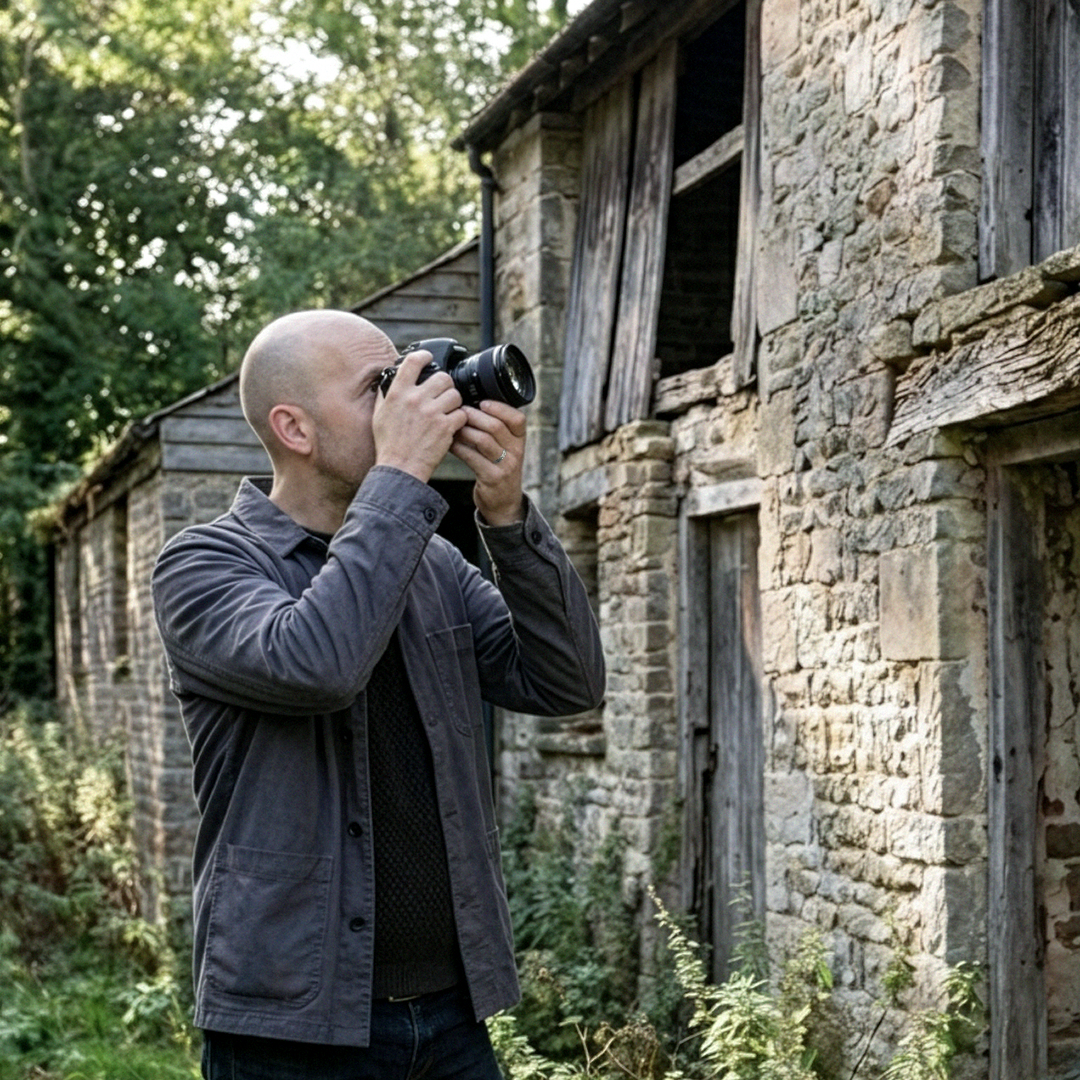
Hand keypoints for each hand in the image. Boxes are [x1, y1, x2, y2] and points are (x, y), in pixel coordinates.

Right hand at [372, 350, 466, 482]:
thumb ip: (386, 395)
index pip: (413, 362)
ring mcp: (432, 413)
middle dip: (445, 385)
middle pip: (442, 377)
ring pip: (455, 395)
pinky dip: (459, 419)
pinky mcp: (446, 427)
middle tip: (443, 394)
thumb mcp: (379, 415)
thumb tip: (390, 380)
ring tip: (447, 411)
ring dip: (454, 402)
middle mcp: (416, 399)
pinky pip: (461, 414)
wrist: (400, 468)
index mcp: (398, 393)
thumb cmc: (388, 444)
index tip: (428, 358)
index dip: (424, 356)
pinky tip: (451, 425)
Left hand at [450, 400, 525, 524]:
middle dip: (475, 416)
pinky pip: (472, 458)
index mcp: (520, 440)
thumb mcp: (506, 448)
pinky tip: (450, 443)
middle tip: (460, 411)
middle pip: (496, 427)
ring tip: (453, 426)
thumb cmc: (499, 468)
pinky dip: (459, 448)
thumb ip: (495, 430)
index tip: (483, 402)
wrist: (504, 502)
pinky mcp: (492, 478)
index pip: (517, 419)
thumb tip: (471, 405)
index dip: (500, 408)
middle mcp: (516, 452)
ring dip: (465, 431)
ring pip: (484, 441)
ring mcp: (506, 466)